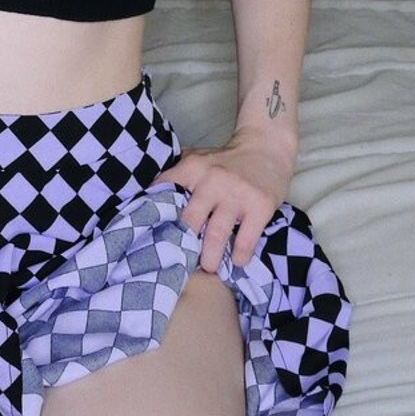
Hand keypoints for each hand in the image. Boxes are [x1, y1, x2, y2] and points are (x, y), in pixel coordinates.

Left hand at [153, 127, 295, 270]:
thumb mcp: (199, 157)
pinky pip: (246, 238)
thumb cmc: (226, 159)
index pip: (166, 191)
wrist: (266, 147)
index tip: (153, 237)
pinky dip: (239, 255)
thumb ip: (177, 172)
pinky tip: (236, 261)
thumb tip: (147, 194)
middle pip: (190, 219)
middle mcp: (213, 180)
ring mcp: (237, 194)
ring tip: (207, 268)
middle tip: (181, 263)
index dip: (157, 215)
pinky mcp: (260, 206)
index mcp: (193, 167)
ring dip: (209, 257)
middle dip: (183, 244)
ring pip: (216, 233)